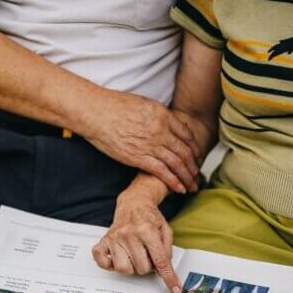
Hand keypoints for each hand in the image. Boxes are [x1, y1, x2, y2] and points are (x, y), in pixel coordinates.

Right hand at [83, 91, 200, 193]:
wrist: (96, 112)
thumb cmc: (113, 105)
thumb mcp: (143, 103)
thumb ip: (157, 114)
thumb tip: (165, 121)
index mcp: (163, 115)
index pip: (186, 134)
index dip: (194, 147)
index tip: (197, 156)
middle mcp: (160, 130)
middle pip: (185, 151)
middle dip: (194, 166)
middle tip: (197, 175)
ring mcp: (150, 145)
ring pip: (176, 164)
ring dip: (187, 177)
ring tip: (192, 185)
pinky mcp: (138, 158)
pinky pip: (161, 172)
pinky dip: (173, 181)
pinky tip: (179, 188)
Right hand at [91, 191, 181, 292]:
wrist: (134, 203)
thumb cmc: (150, 218)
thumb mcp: (166, 230)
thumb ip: (167, 251)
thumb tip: (164, 272)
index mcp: (147, 230)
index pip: (160, 261)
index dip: (168, 277)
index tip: (174, 288)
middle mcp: (129, 234)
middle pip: (142, 268)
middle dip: (148, 266)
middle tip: (147, 255)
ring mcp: (115, 238)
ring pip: (123, 269)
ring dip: (131, 267)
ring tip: (134, 256)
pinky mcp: (104, 241)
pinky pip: (102, 262)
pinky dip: (109, 265)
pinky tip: (118, 258)